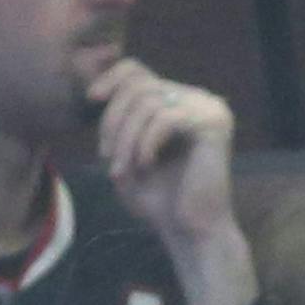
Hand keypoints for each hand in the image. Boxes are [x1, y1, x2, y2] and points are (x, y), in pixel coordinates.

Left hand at [90, 60, 238, 245]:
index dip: (111, 79)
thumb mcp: (126, 157)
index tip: (91, 99)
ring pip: (148, 103)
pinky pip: (165, 119)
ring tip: (121, 171)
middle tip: (107, 158)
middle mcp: (196, 99)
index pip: (138, 70)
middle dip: (114, 121)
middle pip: (139, 85)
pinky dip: (146, 143)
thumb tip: (97, 91)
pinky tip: (146, 166)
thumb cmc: (160, 201)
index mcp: (178, 102)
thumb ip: (117, 124)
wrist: (191, 234)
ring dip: (126, 139)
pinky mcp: (213, 124)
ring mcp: (208, 109)